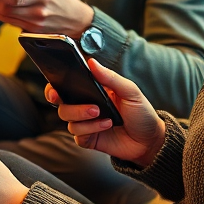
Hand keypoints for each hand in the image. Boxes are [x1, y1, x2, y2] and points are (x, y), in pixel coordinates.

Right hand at [45, 58, 165, 164]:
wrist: (151, 140)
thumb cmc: (141, 113)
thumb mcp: (130, 91)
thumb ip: (110, 77)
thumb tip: (91, 62)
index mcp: (90, 91)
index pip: (64, 87)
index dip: (53, 88)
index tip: (54, 90)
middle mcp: (84, 106)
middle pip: (62, 105)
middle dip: (67, 105)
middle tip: (82, 105)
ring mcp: (86, 123)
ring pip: (68, 120)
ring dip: (84, 117)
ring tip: (102, 114)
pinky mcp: (88, 139)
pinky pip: (78, 135)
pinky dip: (90, 130)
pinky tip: (106, 125)